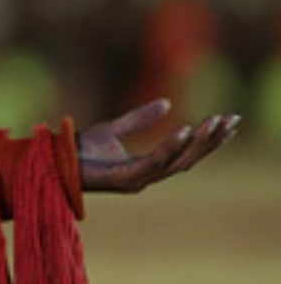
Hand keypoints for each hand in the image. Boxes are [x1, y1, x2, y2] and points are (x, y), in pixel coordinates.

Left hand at [77, 98, 238, 192]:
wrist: (50, 160)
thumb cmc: (78, 149)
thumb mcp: (113, 128)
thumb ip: (139, 119)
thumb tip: (168, 103)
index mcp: (146, 167)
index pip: (185, 153)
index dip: (207, 139)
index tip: (227, 119)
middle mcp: (145, 177)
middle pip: (189, 159)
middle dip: (212, 141)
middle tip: (232, 119)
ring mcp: (136, 181)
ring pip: (177, 162)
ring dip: (198, 143)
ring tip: (214, 122)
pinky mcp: (124, 180)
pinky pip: (154, 162)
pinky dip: (171, 146)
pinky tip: (185, 130)